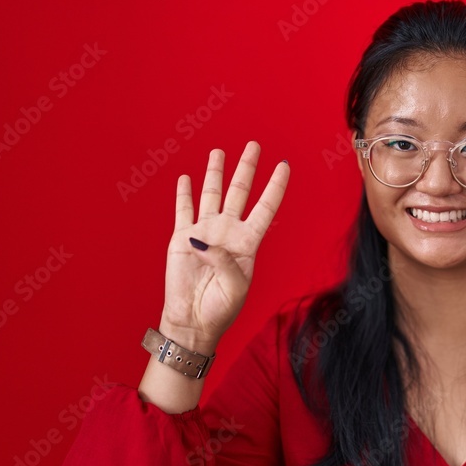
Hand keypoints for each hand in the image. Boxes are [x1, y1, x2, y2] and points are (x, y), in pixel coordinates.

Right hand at [158, 141, 288, 353]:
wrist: (193, 320)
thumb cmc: (220, 308)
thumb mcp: (235, 287)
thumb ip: (223, 261)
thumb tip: (202, 240)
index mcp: (247, 243)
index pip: (265, 208)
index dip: (275, 187)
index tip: (284, 166)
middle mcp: (228, 232)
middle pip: (240, 192)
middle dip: (247, 168)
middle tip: (254, 145)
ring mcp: (204, 233)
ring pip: (211, 194)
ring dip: (215, 173)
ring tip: (219, 152)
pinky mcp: (181, 239)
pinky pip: (184, 210)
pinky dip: (184, 193)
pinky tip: (187, 178)